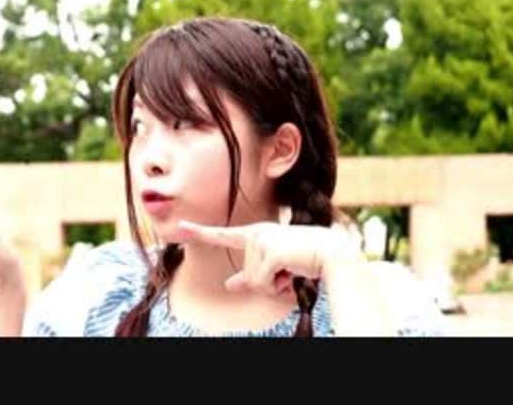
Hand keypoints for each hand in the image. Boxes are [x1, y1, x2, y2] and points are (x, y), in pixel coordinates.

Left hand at [177, 220, 362, 296]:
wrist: (331, 253)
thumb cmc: (306, 258)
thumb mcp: (275, 269)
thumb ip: (250, 277)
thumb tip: (229, 285)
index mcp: (256, 234)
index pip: (223, 235)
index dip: (200, 232)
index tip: (181, 226)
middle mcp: (255, 234)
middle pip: (246, 277)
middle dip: (266, 284)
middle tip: (287, 271)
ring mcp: (261, 241)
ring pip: (254, 282)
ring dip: (274, 285)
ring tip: (291, 269)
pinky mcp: (269, 252)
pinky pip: (262, 284)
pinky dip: (278, 286)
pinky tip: (292, 272)